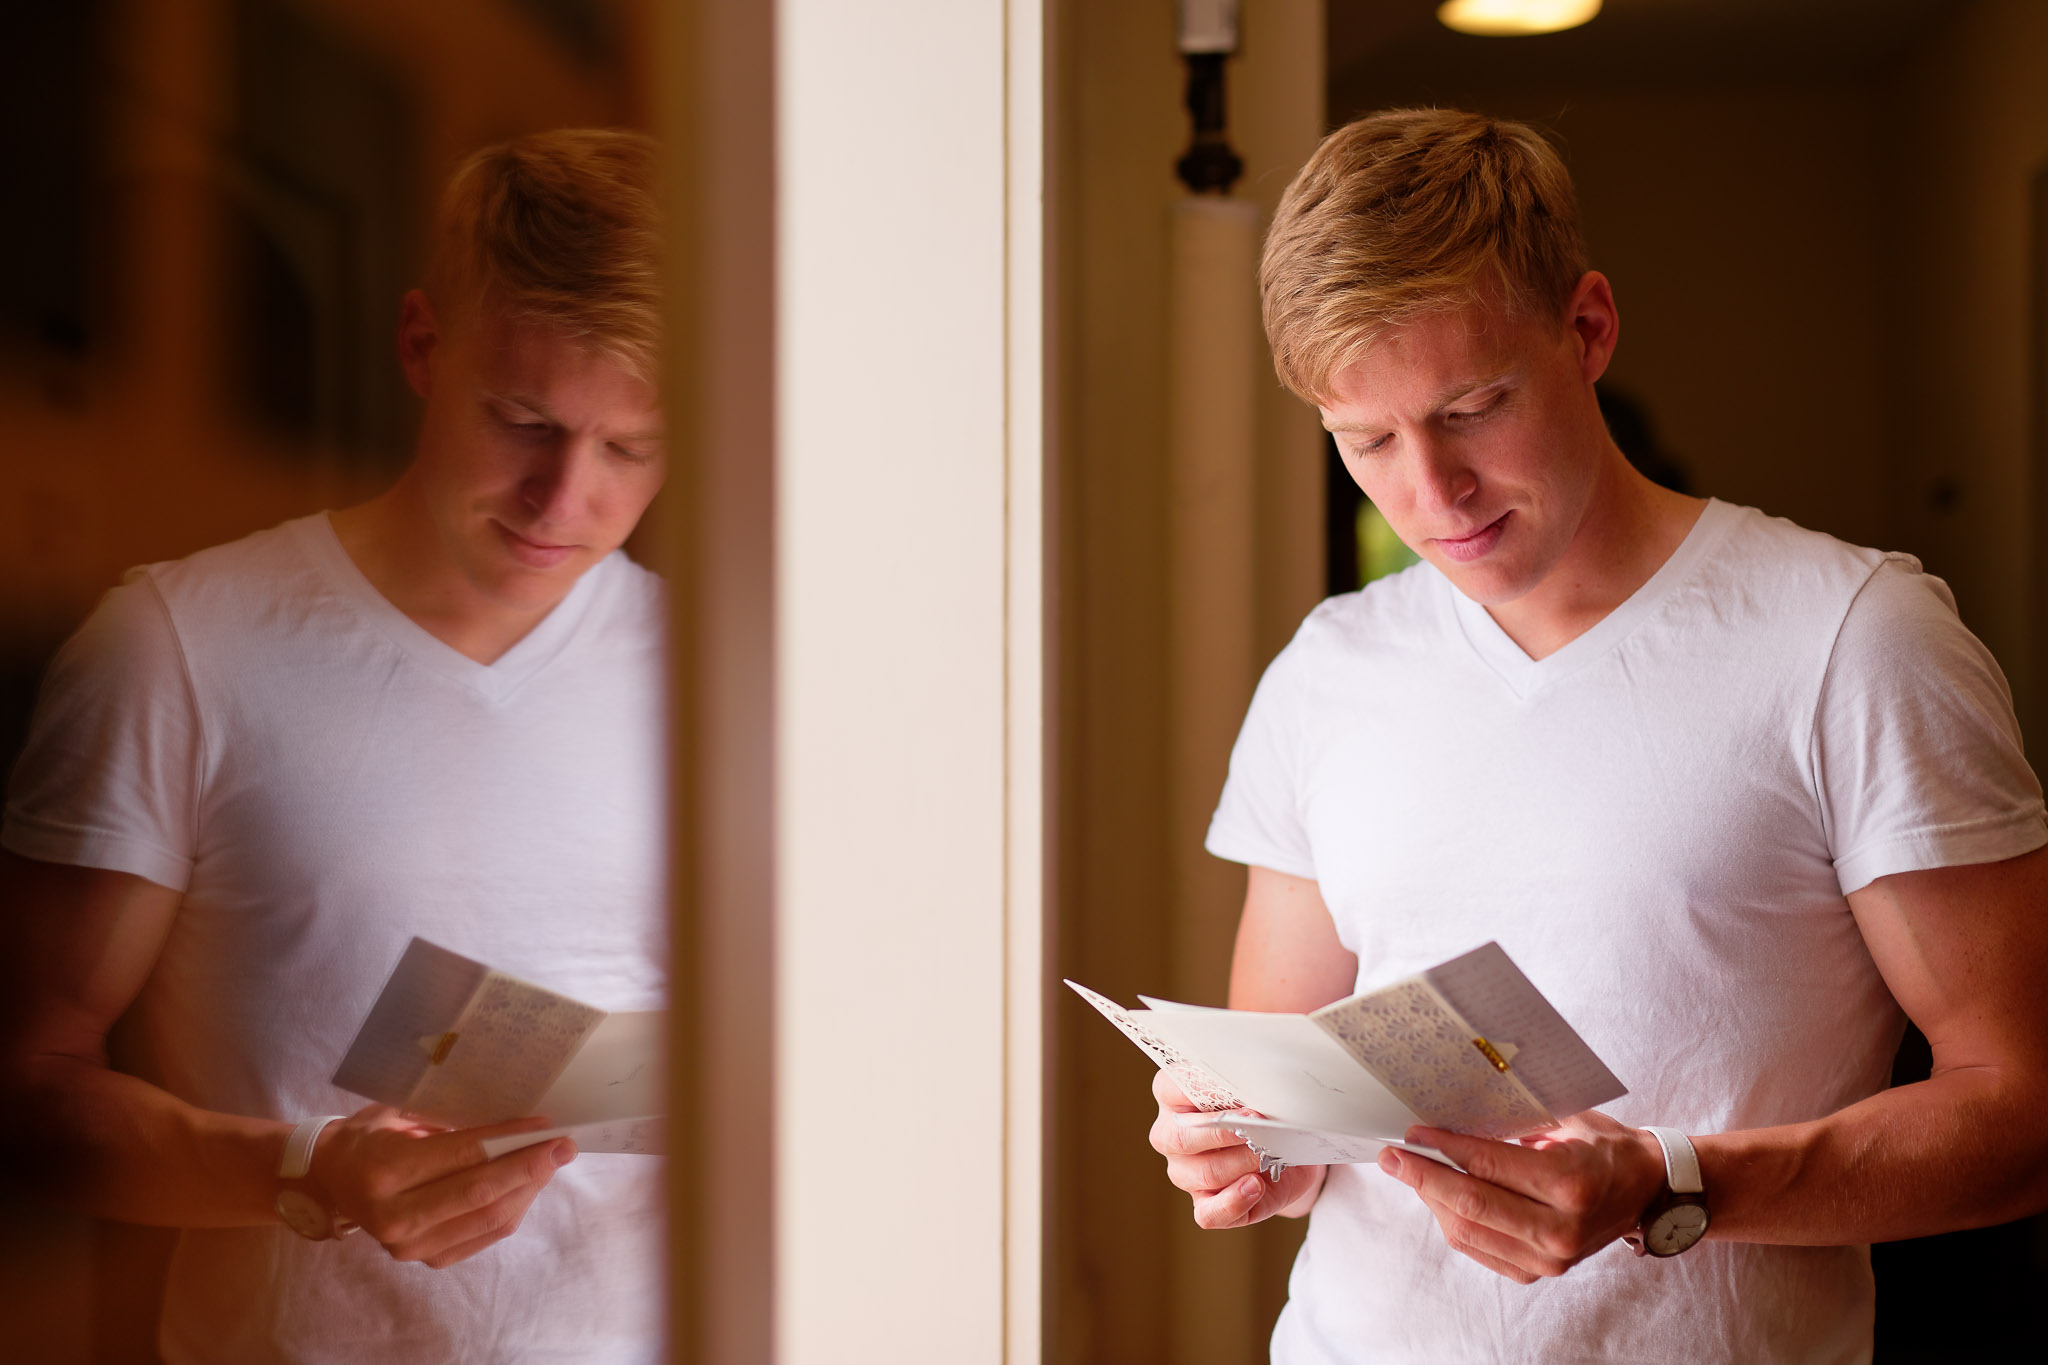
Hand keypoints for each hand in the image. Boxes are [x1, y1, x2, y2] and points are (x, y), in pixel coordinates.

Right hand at [305, 1104, 576, 1267]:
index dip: (509, 1140)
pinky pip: (484, 1236)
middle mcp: (394, 1216)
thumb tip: (510, 1119)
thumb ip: (446, 1120)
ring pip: (488, 1219)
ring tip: (553, 1163)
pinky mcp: (425, 1259)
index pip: (462, 1154)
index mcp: (384, 1171)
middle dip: (529, 1167)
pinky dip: (513, 1209)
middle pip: (480, 1192)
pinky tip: (529, 1186)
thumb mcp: (398, 1115)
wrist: (329, 1182)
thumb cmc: (368, 1138)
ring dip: (528, 1189)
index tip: (544, 1125)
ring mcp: (409, 1245)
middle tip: (563, 1145)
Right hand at [1148, 1069, 1324, 1228]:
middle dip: (1223, 1132)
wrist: (1289, 1151)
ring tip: (1266, 1152)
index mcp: (1172, 1096)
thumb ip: (1239, 1090)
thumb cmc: (1261, 1111)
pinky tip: (1255, 1186)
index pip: (1170, 1088)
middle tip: (1256, 1123)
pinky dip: (1234, 1201)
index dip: (1203, 1089)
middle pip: (1181, 1138)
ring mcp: (1183, 1173)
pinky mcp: (1204, 1204)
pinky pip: (1209, 1213)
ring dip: (1242, 1162)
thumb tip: (1247, 1100)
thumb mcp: (1251, 1091)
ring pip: (1205, 1173)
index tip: (1234, 1090)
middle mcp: (1170, 1135)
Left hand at [1375, 1110, 1666, 1282]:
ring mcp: (1551, 1258)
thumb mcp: (1568, 1121)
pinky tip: (1438, 1197)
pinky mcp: (1540, 1272)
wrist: (1650, 1193)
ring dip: (1431, 1200)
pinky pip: (1479, 1249)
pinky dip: (1453, 1222)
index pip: (1489, 1165)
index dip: (1444, 1148)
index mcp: (1570, 1184)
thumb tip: (1454, 1112)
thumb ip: (1516, 1121)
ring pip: (1468, 1231)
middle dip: (1423, 1176)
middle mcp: (1561, 1229)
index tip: (1412, 1132)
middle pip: (1471, 1203)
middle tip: (1392, 1155)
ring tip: (1409, 1172)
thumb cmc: (1606, 1147)